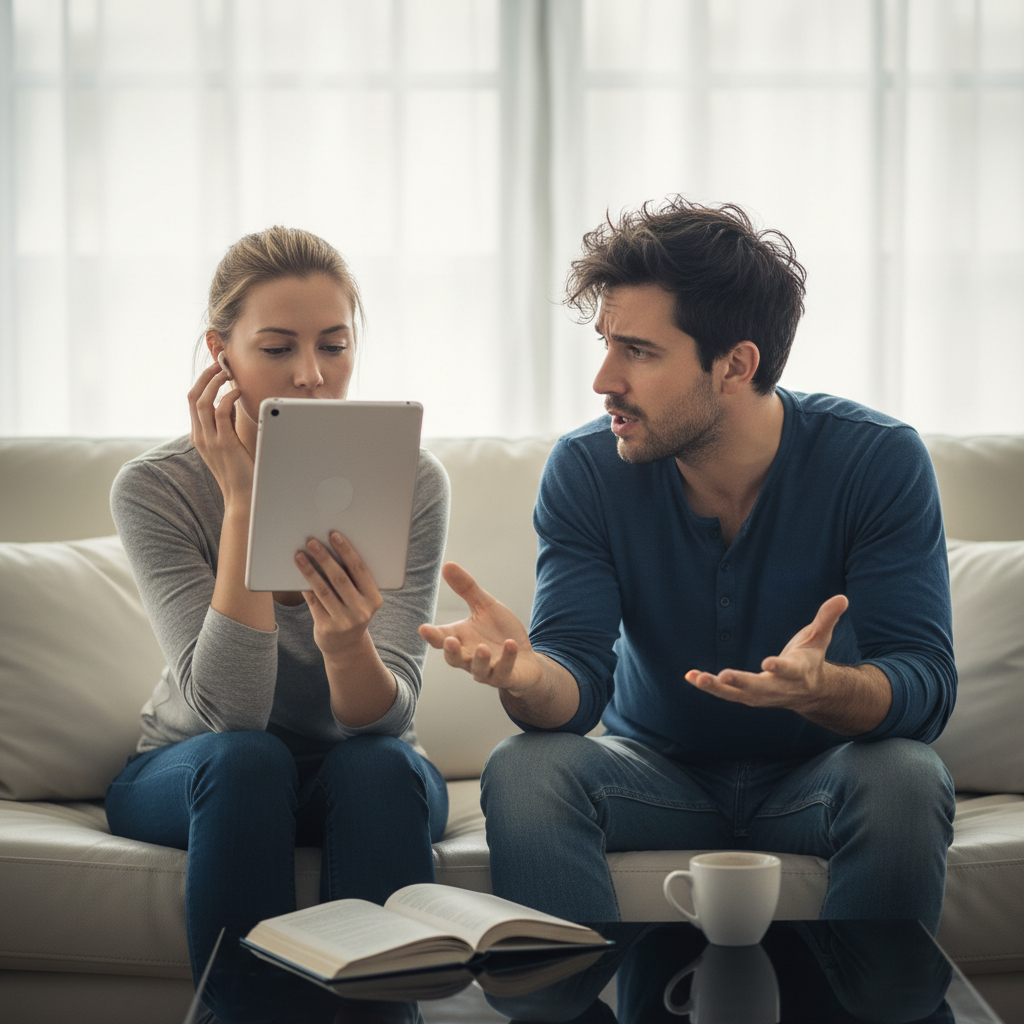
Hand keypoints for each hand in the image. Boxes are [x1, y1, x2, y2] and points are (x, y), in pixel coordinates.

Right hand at [188, 361, 251, 506]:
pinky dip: (228, 398)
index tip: (215, 369)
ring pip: (203, 401)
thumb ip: (226, 424)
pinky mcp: (223, 443)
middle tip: (220, 364)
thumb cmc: (239, 469)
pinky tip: (238, 392)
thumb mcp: (228, 442)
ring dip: (215, 383)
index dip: (202, 381)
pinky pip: (220, 412)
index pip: (192, 401)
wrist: (241, 496)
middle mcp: (200, 435)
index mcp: (199, 435)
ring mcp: (209, 440)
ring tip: (227, 373)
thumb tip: (231, 402)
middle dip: (205, 376)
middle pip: (193, 396)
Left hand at [296, 533, 383, 661]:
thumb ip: (352, 580)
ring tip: (300, 555)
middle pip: (340, 578)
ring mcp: (344, 621)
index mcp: (374, 598)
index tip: (334, 535)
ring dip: (310, 570)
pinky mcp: (327, 628)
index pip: (360, 570)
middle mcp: (361, 610)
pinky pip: (313, 602)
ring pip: (323, 589)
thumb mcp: (361, 598)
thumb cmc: (352, 612)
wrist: (346, 646)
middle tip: (312, 542)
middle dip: (324, 557)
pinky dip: (305, 586)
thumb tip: (330, 548)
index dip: (346, 551)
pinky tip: (298, 573)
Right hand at [418, 562, 539, 693]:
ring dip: (480, 659)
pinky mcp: (507, 676)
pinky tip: (510, 645)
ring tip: (483, 648)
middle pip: (455, 659)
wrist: (525, 658)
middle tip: (450, 641)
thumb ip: (466, 589)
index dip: (432, 636)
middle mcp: (470, 657)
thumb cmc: (500, 633)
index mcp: (462, 639)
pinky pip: (505, 671)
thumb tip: (447, 565)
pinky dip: (507, 658)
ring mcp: (489, 670)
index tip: (423, 629)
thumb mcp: (485, 606)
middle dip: (452, 651)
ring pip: (478, 670)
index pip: (442, 639)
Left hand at [685, 595, 849, 715]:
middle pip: (758, 688)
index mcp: (797, 673)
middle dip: (740, 683)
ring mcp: (761, 696)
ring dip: (716, 687)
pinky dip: (709, 686)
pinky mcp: (747, 697)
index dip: (779, 668)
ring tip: (696, 677)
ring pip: (736, 694)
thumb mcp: (819, 639)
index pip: (788, 671)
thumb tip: (842, 598)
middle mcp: (778, 688)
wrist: (810, 693)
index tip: (767, 663)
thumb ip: (826, 619)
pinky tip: (691, 677)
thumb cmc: (811, 659)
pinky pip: (726, 693)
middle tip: (723, 675)